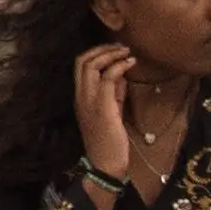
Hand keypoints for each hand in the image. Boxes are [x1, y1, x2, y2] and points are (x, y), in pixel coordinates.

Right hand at [73, 43, 134, 179]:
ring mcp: (89, 100)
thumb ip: (115, 93)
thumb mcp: (112, 112)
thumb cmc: (111, 140)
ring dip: (111, 54)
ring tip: (127, 51)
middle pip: (82, 60)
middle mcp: (80, 95)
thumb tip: (122, 75)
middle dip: (102, 48)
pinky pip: (108, 78)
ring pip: (92, 65)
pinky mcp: (102, 106)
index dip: (95, 53)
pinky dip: (119, 66)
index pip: (79, 66)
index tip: (114, 50)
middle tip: (121, 47)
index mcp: (80, 96)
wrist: (106, 163)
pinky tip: (130, 63)